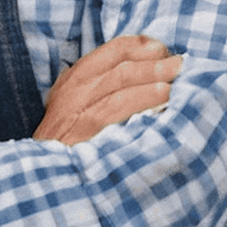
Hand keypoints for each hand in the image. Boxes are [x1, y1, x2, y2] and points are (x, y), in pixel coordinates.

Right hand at [34, 35, 180, 144]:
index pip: (113, 50)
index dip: (142, 46)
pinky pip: (118, 106)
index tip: (164, 49)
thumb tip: (149, 75)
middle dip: (154, 61)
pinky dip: (143, 100)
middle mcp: (75, 88)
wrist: (46, 180)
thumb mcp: (78, 108)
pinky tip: (163, 102)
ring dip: (154, 77)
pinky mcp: (86, 128)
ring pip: (121, 79)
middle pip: (121, 64)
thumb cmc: (69, 145)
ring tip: (177, 78)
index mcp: (75, 78)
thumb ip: (104, 89)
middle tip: (180, 64)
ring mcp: (79, 107)